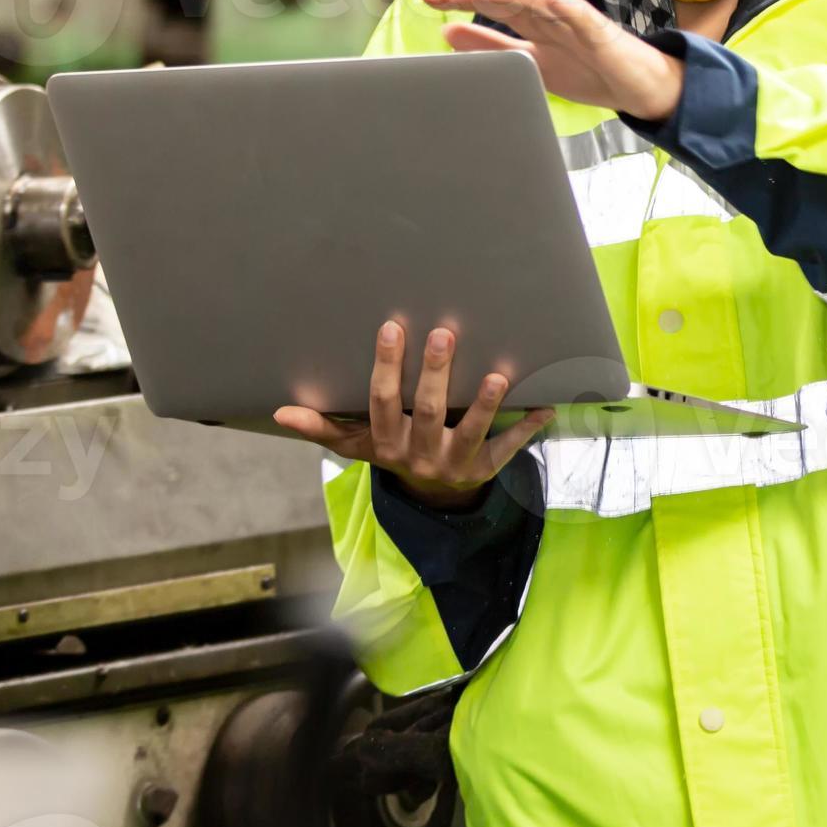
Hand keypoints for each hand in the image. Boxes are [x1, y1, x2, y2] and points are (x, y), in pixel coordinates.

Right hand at [274, 320, 550, 508]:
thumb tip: (280, 411)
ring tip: (498, 374)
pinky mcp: (486, 470)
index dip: (386, 368)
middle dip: (434, 374)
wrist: (434, 498)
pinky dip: (527, 428)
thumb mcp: (357, 445)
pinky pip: (508, 448)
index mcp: (386, 444)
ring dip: (484, 404)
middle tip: (444, 333)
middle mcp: (419, 456)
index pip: (382, 403)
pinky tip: (545, 405)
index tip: (391, 328)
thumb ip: (323, 427)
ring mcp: (455, 464)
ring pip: (470, 432)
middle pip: (426, 412)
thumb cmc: (394, 451)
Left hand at [421, 0, 685, 119]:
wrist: (639, 88)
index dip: (459, 0)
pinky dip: (540, 0)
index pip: (490, 5)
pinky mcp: (591, 23)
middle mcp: (546, 13)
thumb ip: (492, 48)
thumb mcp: (530, 65)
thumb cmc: (591, 74)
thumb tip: (450, 34)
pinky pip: (563, 7)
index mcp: (532, 23)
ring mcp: (569, 15)